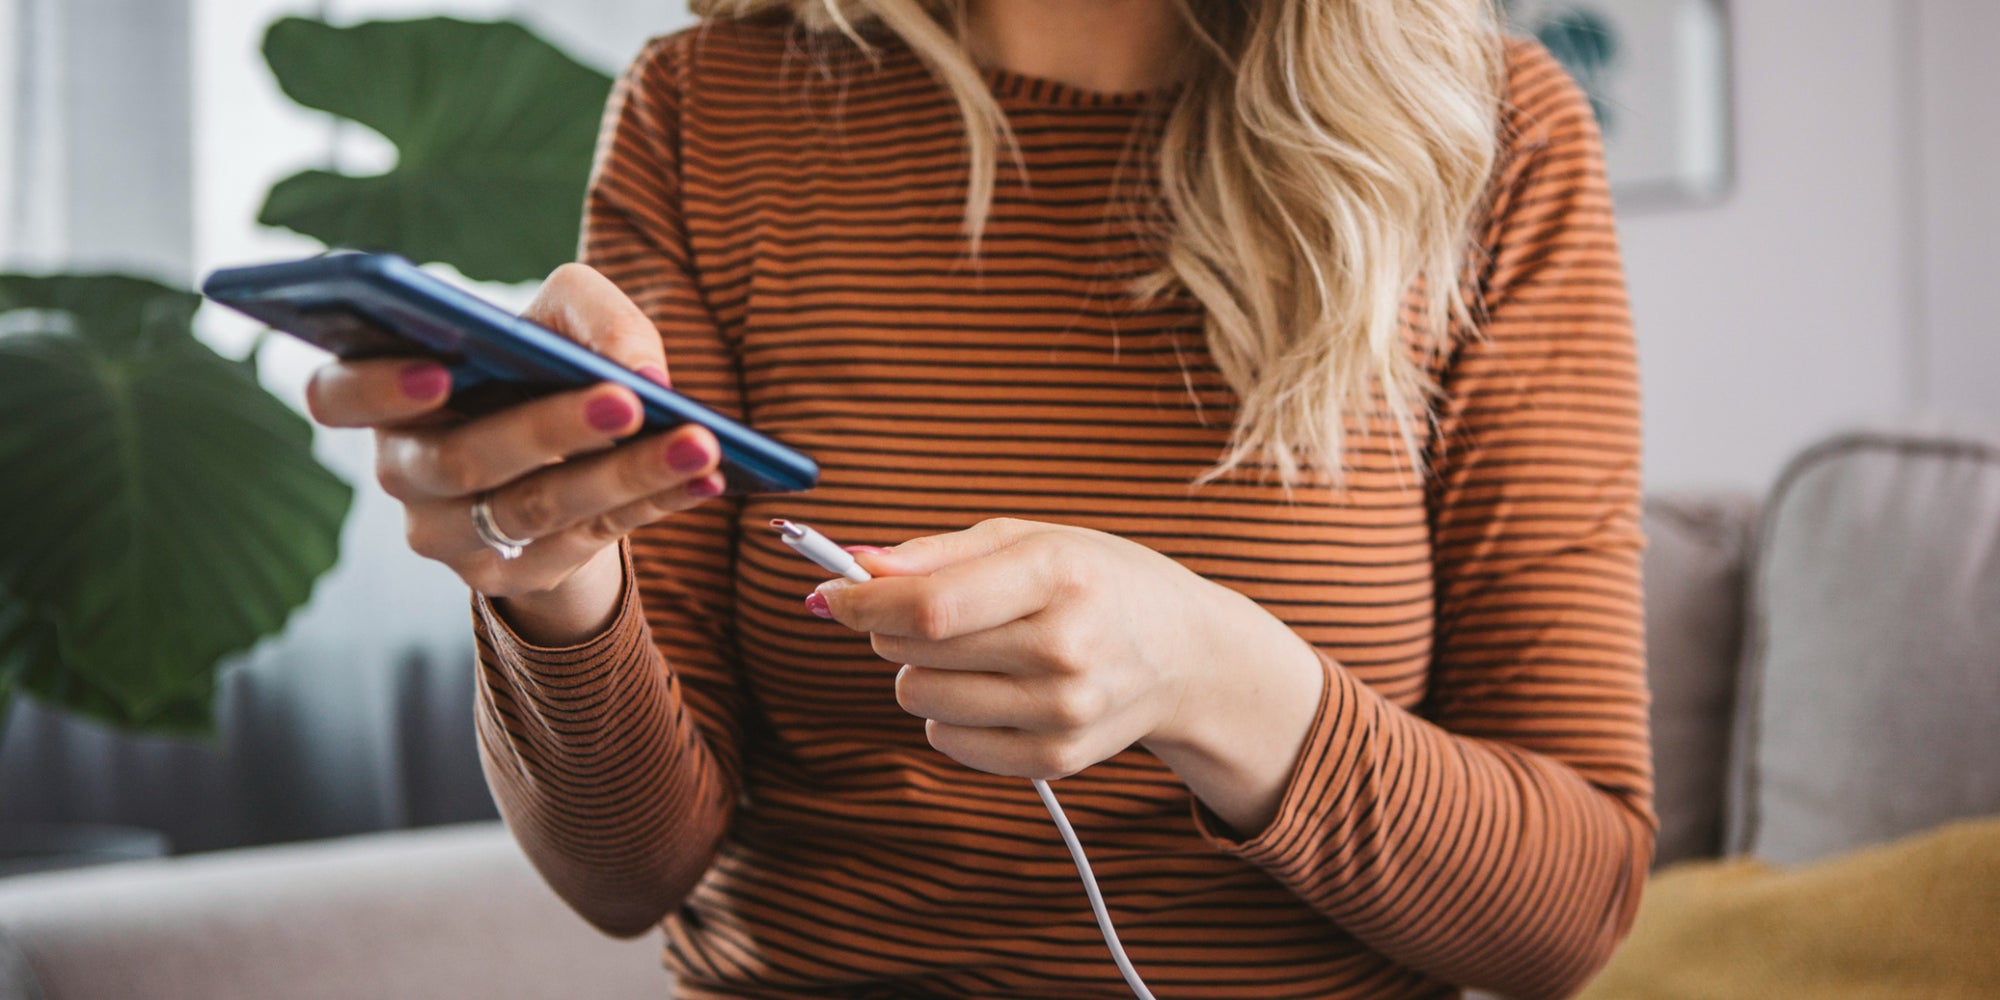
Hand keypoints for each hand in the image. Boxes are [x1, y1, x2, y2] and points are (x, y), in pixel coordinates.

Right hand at [303, 263, 723, 644]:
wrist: (561, 457)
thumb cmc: (540, 367)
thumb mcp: (560, 318)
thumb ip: (589, 315)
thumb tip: (642, 369)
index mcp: (386, 395)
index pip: (336, 394)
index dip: (378, 387)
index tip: (441, 372)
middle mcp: (404, 471)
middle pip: (461, 460)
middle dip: (550, 430)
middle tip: (625, 402)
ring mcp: (450, 535)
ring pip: (533, 509)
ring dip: (624, 474)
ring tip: (698, 442)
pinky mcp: (511, 576)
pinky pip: (586, 539)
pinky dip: (652, 504)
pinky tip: (707, 478)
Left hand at [814, 518, 1251, 778]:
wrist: (1187, 655)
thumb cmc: (1097, 582)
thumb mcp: (1030, 540)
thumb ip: (937, 553)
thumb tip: (855, 565)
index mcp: (1059, 576)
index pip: (930, 606)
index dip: (862, 601)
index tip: (831, 593)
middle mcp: (1066, 647)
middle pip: (916, 652)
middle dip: (892, 628)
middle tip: (931, 613)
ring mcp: (1063, 710)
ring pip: (921, 700)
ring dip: (921, 672)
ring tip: (972, 652)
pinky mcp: (1056, 758)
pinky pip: (948, 742)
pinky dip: (948, 716)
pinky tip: (991, 690)